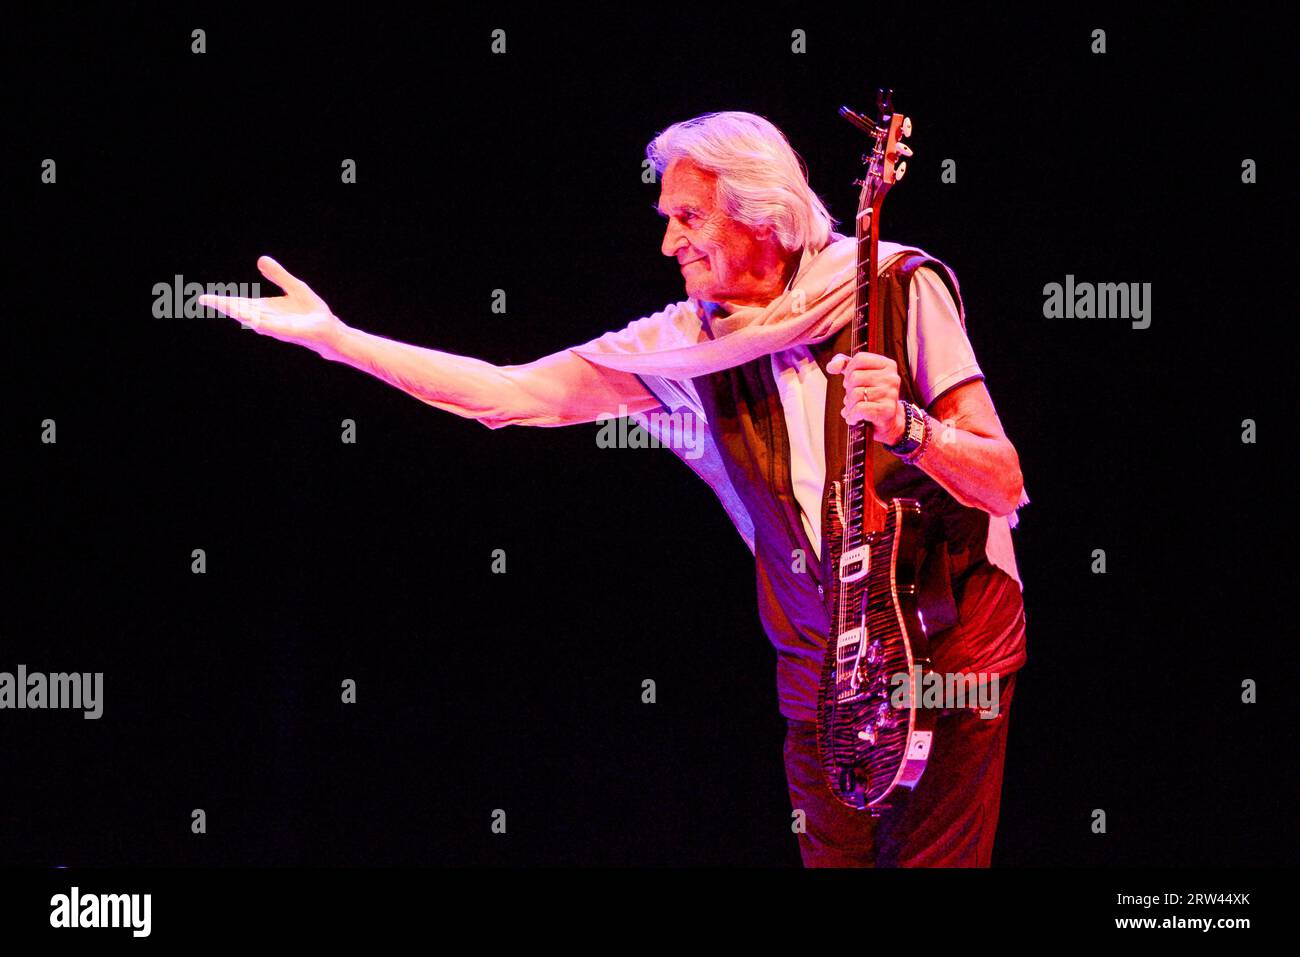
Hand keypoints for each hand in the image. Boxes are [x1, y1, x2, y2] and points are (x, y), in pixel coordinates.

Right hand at [199, 256, 344, 355]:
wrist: (329, 330)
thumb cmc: (312, 312)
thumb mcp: (295, 287)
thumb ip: (278, 275)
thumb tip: (261, 260)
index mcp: (265, 309)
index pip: (240, 303)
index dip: (223, 300)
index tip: (204, 298)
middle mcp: (266, 319)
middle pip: (241, 311)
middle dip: (224, 306)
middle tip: (203, 300)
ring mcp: (275, 327)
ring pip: (251, 319)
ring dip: (236, 312)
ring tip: (219, 304)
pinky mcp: (286, 332)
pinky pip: (269, 326)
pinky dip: (257, 321)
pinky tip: (247, 316)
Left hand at [826, 352, 906, 444]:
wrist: (887, 420)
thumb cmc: (872, 396)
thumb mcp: (859, 374)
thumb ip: (844, 364)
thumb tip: (832, 367)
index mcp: (887, 365)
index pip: (860, 359)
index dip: (849, 370)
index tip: (851, 381)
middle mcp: (891, 378)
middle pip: (855, 377)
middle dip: (849, 390)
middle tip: (855, 398)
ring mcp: (890, 394)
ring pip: (855, 394)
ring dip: (850, 405)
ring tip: (855, 408)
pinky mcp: (887, 410)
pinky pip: (860, 409)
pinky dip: (852, 415)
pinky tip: (855, 418)